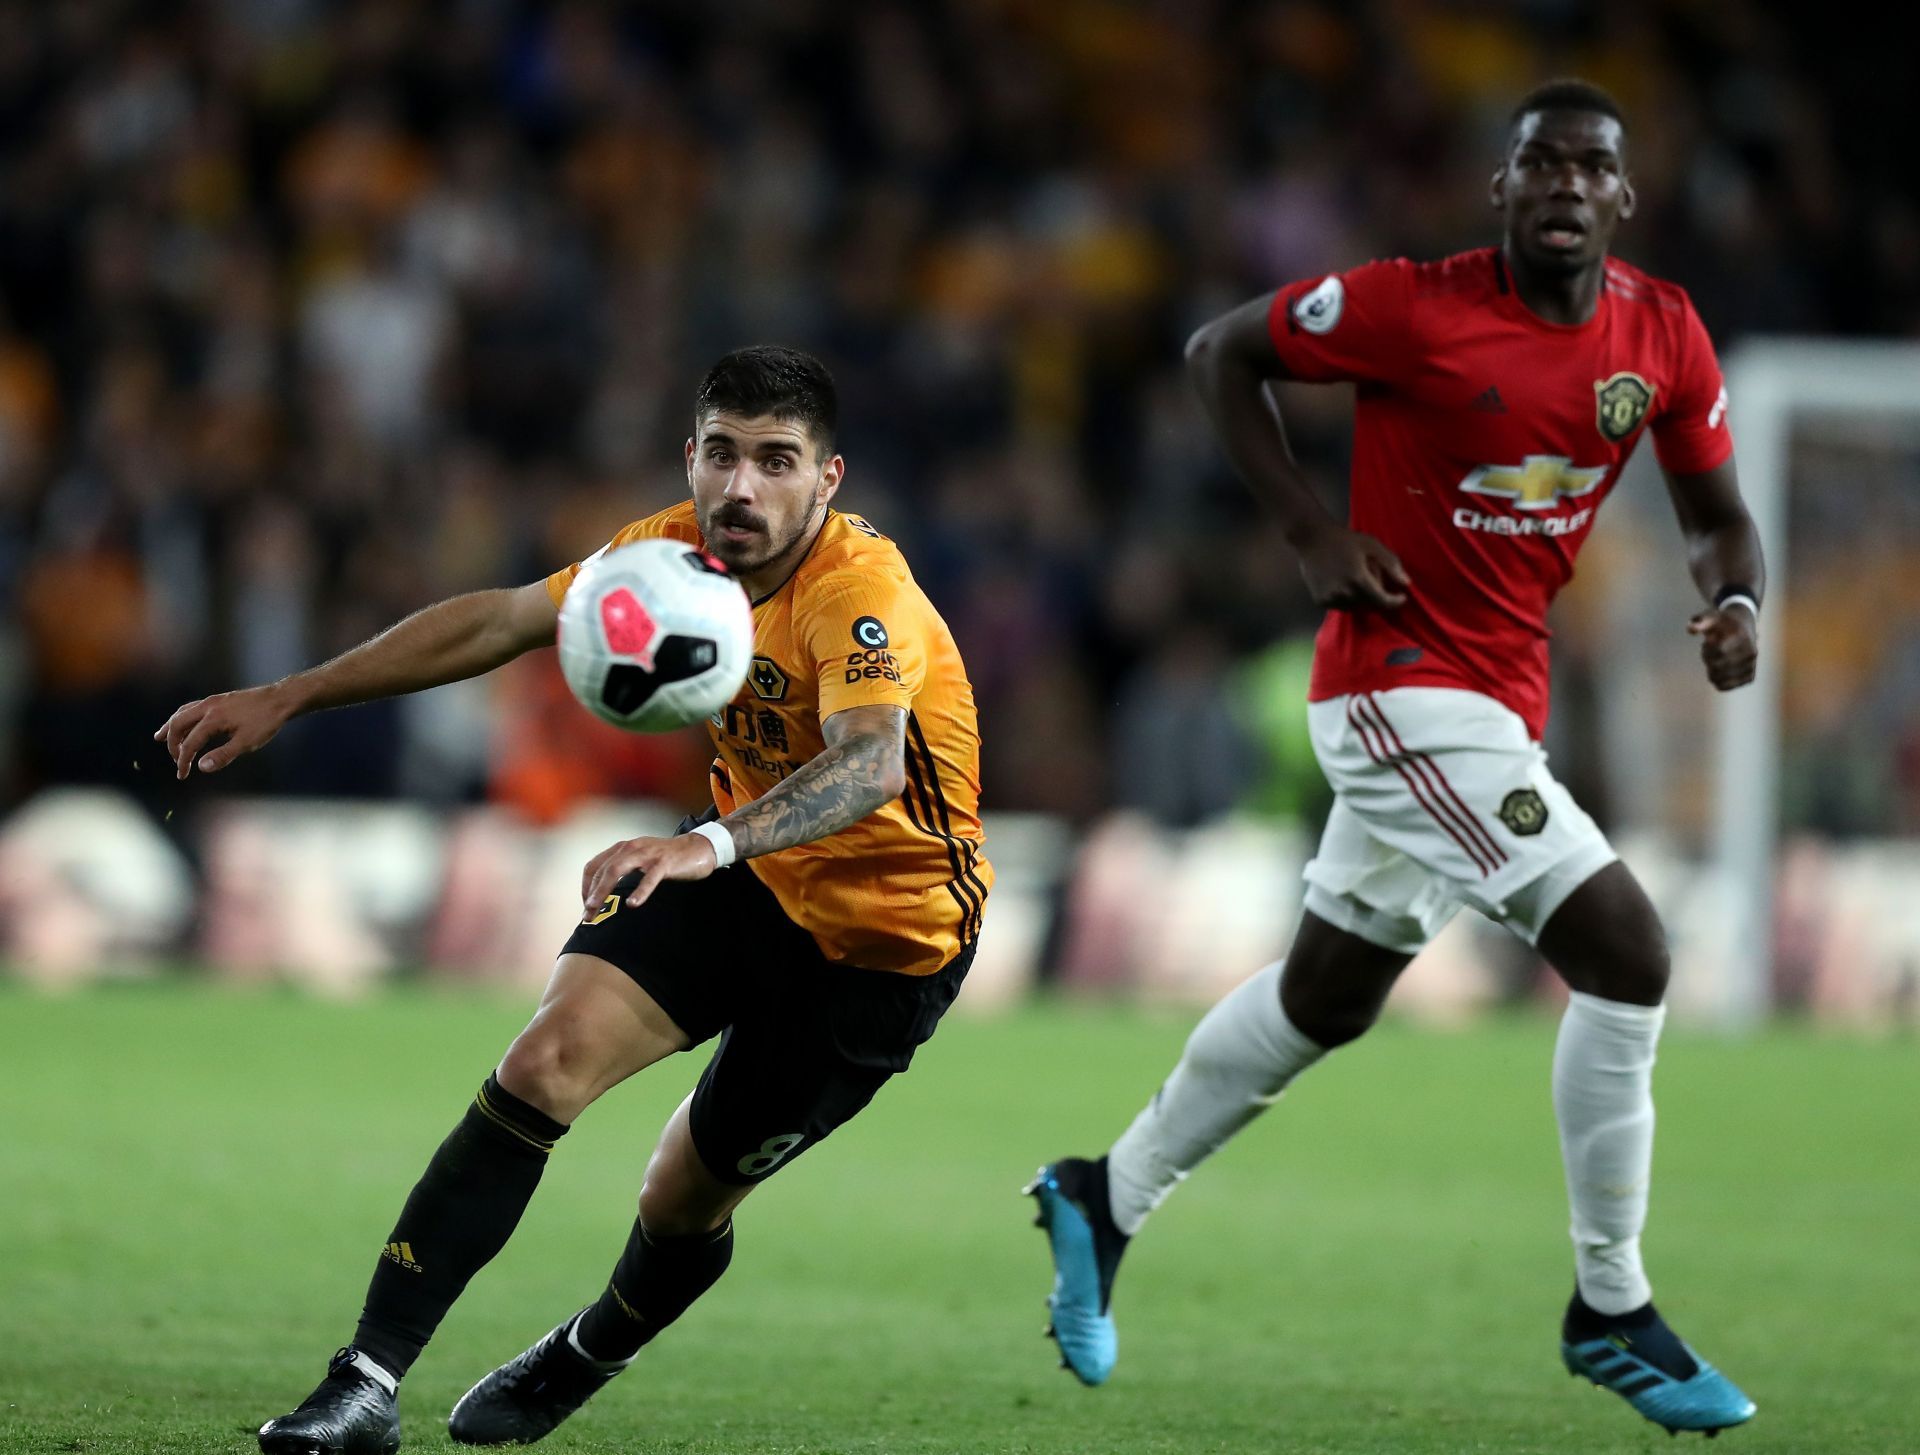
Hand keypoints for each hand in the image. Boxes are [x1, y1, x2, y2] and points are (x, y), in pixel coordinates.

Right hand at [153, 683, 297, 779]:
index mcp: (213, 719)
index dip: (183, 761)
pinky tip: (183, 723)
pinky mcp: (218, 699)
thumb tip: (201, 767)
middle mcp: (208, 707)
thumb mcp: (247, 743)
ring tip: (159, 738)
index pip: (190, 743)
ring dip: (171, 728)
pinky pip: (192, 708)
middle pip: (178, 724)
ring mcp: (212, 701)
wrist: (280, 699)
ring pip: (182, 713)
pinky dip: (182, 717)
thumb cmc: (266, 722)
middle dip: (172, 744)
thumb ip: (223, 755)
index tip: (182, 775)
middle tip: (174, 760)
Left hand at [581, 833, 719, 915]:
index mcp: (623, 848)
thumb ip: (623, 868)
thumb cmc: (666, 857)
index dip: (585, 886)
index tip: (586, 904)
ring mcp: (647, 854)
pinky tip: (633, 904)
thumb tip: (604, 892)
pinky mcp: (664, 863)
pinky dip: (640, 891)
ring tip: (596, 908)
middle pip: (602, 870)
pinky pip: (649, 878)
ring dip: (603, 890)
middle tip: (587, 914)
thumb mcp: (640, 858)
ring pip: (617, 870)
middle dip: (591, 893)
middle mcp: (631, 847)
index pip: (593, 865)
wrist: (697, 847)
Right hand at [1297, 525, 1409, 610]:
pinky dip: (1346, 599)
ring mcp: (1330, 598)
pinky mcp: (1320, 600)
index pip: (1382, 601)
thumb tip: (1406, 583)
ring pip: (1355, 607)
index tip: (1401, 598)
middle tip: (1370, 575)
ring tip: (1355, 578)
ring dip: (1361, 598)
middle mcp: (1344, 592)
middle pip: (1369, 604)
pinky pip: (1340, 606)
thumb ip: (1390, 563)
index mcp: (1358, 579)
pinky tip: (1342, 582)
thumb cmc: (1344, 539)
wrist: (1312, 538)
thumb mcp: (1371, 545)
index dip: (1395, 602)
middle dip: (1375, 594)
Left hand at [1687, 603, 1757, 690]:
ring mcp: (1752, 665)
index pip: (1720, 651)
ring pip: (1720, 679)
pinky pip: (1726, 686)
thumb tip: (1690, 629)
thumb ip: (1700, 621)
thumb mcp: (1712, 616)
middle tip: (1707, 651)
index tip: (1706, 642)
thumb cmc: (1723, 622)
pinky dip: (1716, 680)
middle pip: (1718, 666)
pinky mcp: (1750, 677)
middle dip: (1707, 660)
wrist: (1745, 626)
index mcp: (1742, 637)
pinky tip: (1717, 670)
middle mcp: (1751, 652)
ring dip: (1710, 671)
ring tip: (1714, 659)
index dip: (1707, 650)